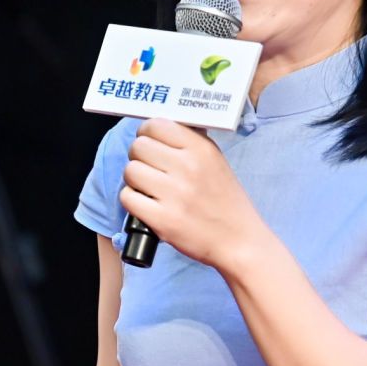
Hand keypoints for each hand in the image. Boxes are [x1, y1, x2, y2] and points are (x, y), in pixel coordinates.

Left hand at [120, 119, 264, 268]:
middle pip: (138, 147)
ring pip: (130, 171)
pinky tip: (147, 204)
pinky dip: (133, 200)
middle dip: (140, 157)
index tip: (151, 143)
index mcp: (201, 149)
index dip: (147, 133)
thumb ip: (189, 142)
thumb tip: (157, 128)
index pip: (156, 125)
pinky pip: (127, 197)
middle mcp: (188, 168)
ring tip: (149, 188)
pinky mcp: (163, 219)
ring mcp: (174, 194)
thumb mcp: (215, 161)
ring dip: (135, 180)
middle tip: (150, 168)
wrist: (238, 240)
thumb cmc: (225, 201)